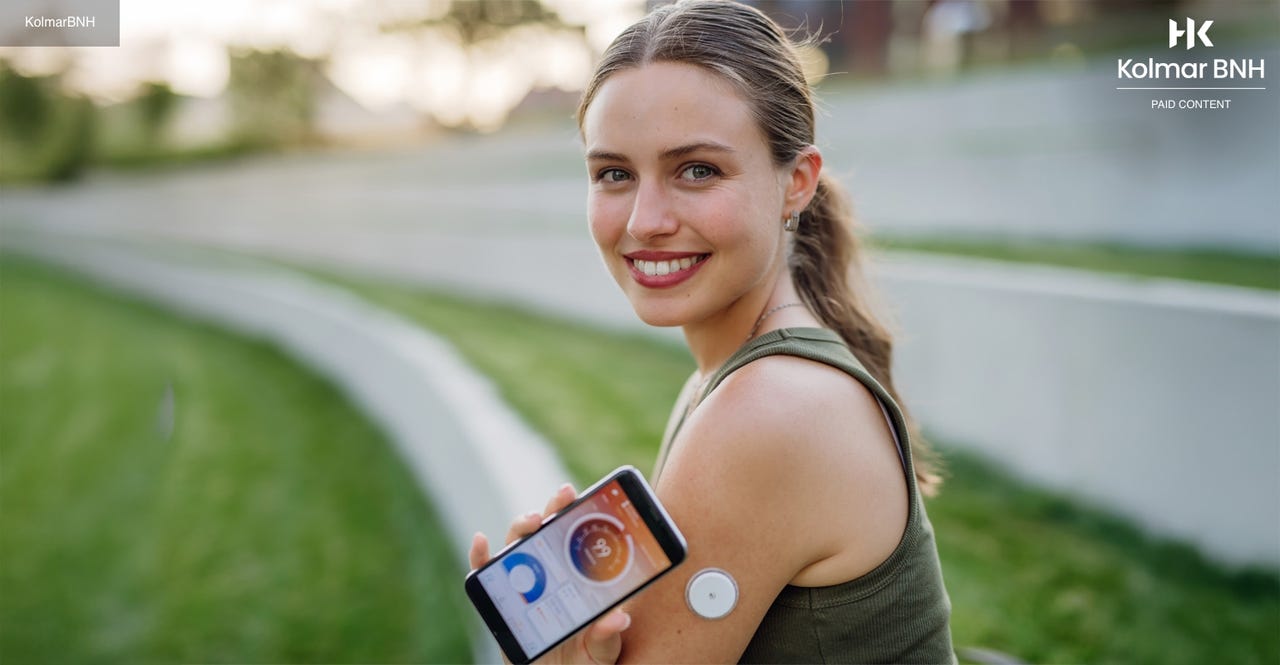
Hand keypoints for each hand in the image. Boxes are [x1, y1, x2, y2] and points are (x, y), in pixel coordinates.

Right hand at [470, 483, 631, 664]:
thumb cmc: (582, 663)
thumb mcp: (601, 652)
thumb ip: (606, 636)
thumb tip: (619, 618)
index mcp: (575, 578)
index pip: (574, 537)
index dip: (574, 512)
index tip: (577, 493)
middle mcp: (547, 574)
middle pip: (545, 532)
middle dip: (552, 510)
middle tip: (562, 498)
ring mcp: (521, 585)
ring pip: (516, 545)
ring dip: (521, 526)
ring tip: (531, 521)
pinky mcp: (499, 601)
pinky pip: (484, 574)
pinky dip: (479, 556)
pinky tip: (481, 541)